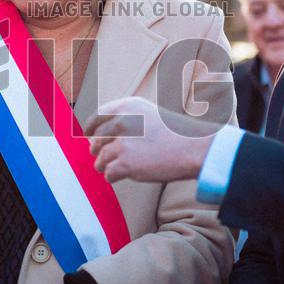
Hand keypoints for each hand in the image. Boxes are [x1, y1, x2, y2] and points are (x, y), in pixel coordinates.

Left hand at [86, 97, 220, 182]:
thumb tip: (98, 136)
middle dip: (98, 150)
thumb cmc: (176, 134)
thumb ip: (126, 120)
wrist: (195, 148)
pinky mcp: (126, 164)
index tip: (89, 136)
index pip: (97, 117)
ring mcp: (123, 144)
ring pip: (101, 159)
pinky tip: (122, 176)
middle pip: (96, 140)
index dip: (90, 128)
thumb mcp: (149, 114)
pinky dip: (113, 177)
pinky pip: (109, 174)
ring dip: (105, 165)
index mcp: (127, 107)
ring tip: (116, 168)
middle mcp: (122, 122)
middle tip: (104, 157)